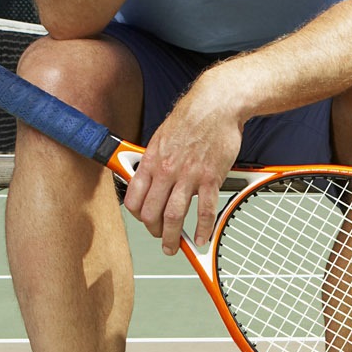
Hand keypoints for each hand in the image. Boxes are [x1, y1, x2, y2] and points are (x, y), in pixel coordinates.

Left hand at [123, 79, 242, 255]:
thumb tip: (150, 177)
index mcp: (152, 160)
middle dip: (154, 231)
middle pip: (152, 212)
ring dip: (172, 237)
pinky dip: (203, 228)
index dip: (137, 215)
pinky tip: (201, 237)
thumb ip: (155, 159)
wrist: (217, 104)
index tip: (144, 220)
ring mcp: (189, 175)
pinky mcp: (211, 177)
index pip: (135, 198)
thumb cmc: (192, 116)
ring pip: (174, 216)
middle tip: (160, 238)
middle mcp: (167, 170)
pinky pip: (205, 209)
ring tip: (174, 247)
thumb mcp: (161, 136)